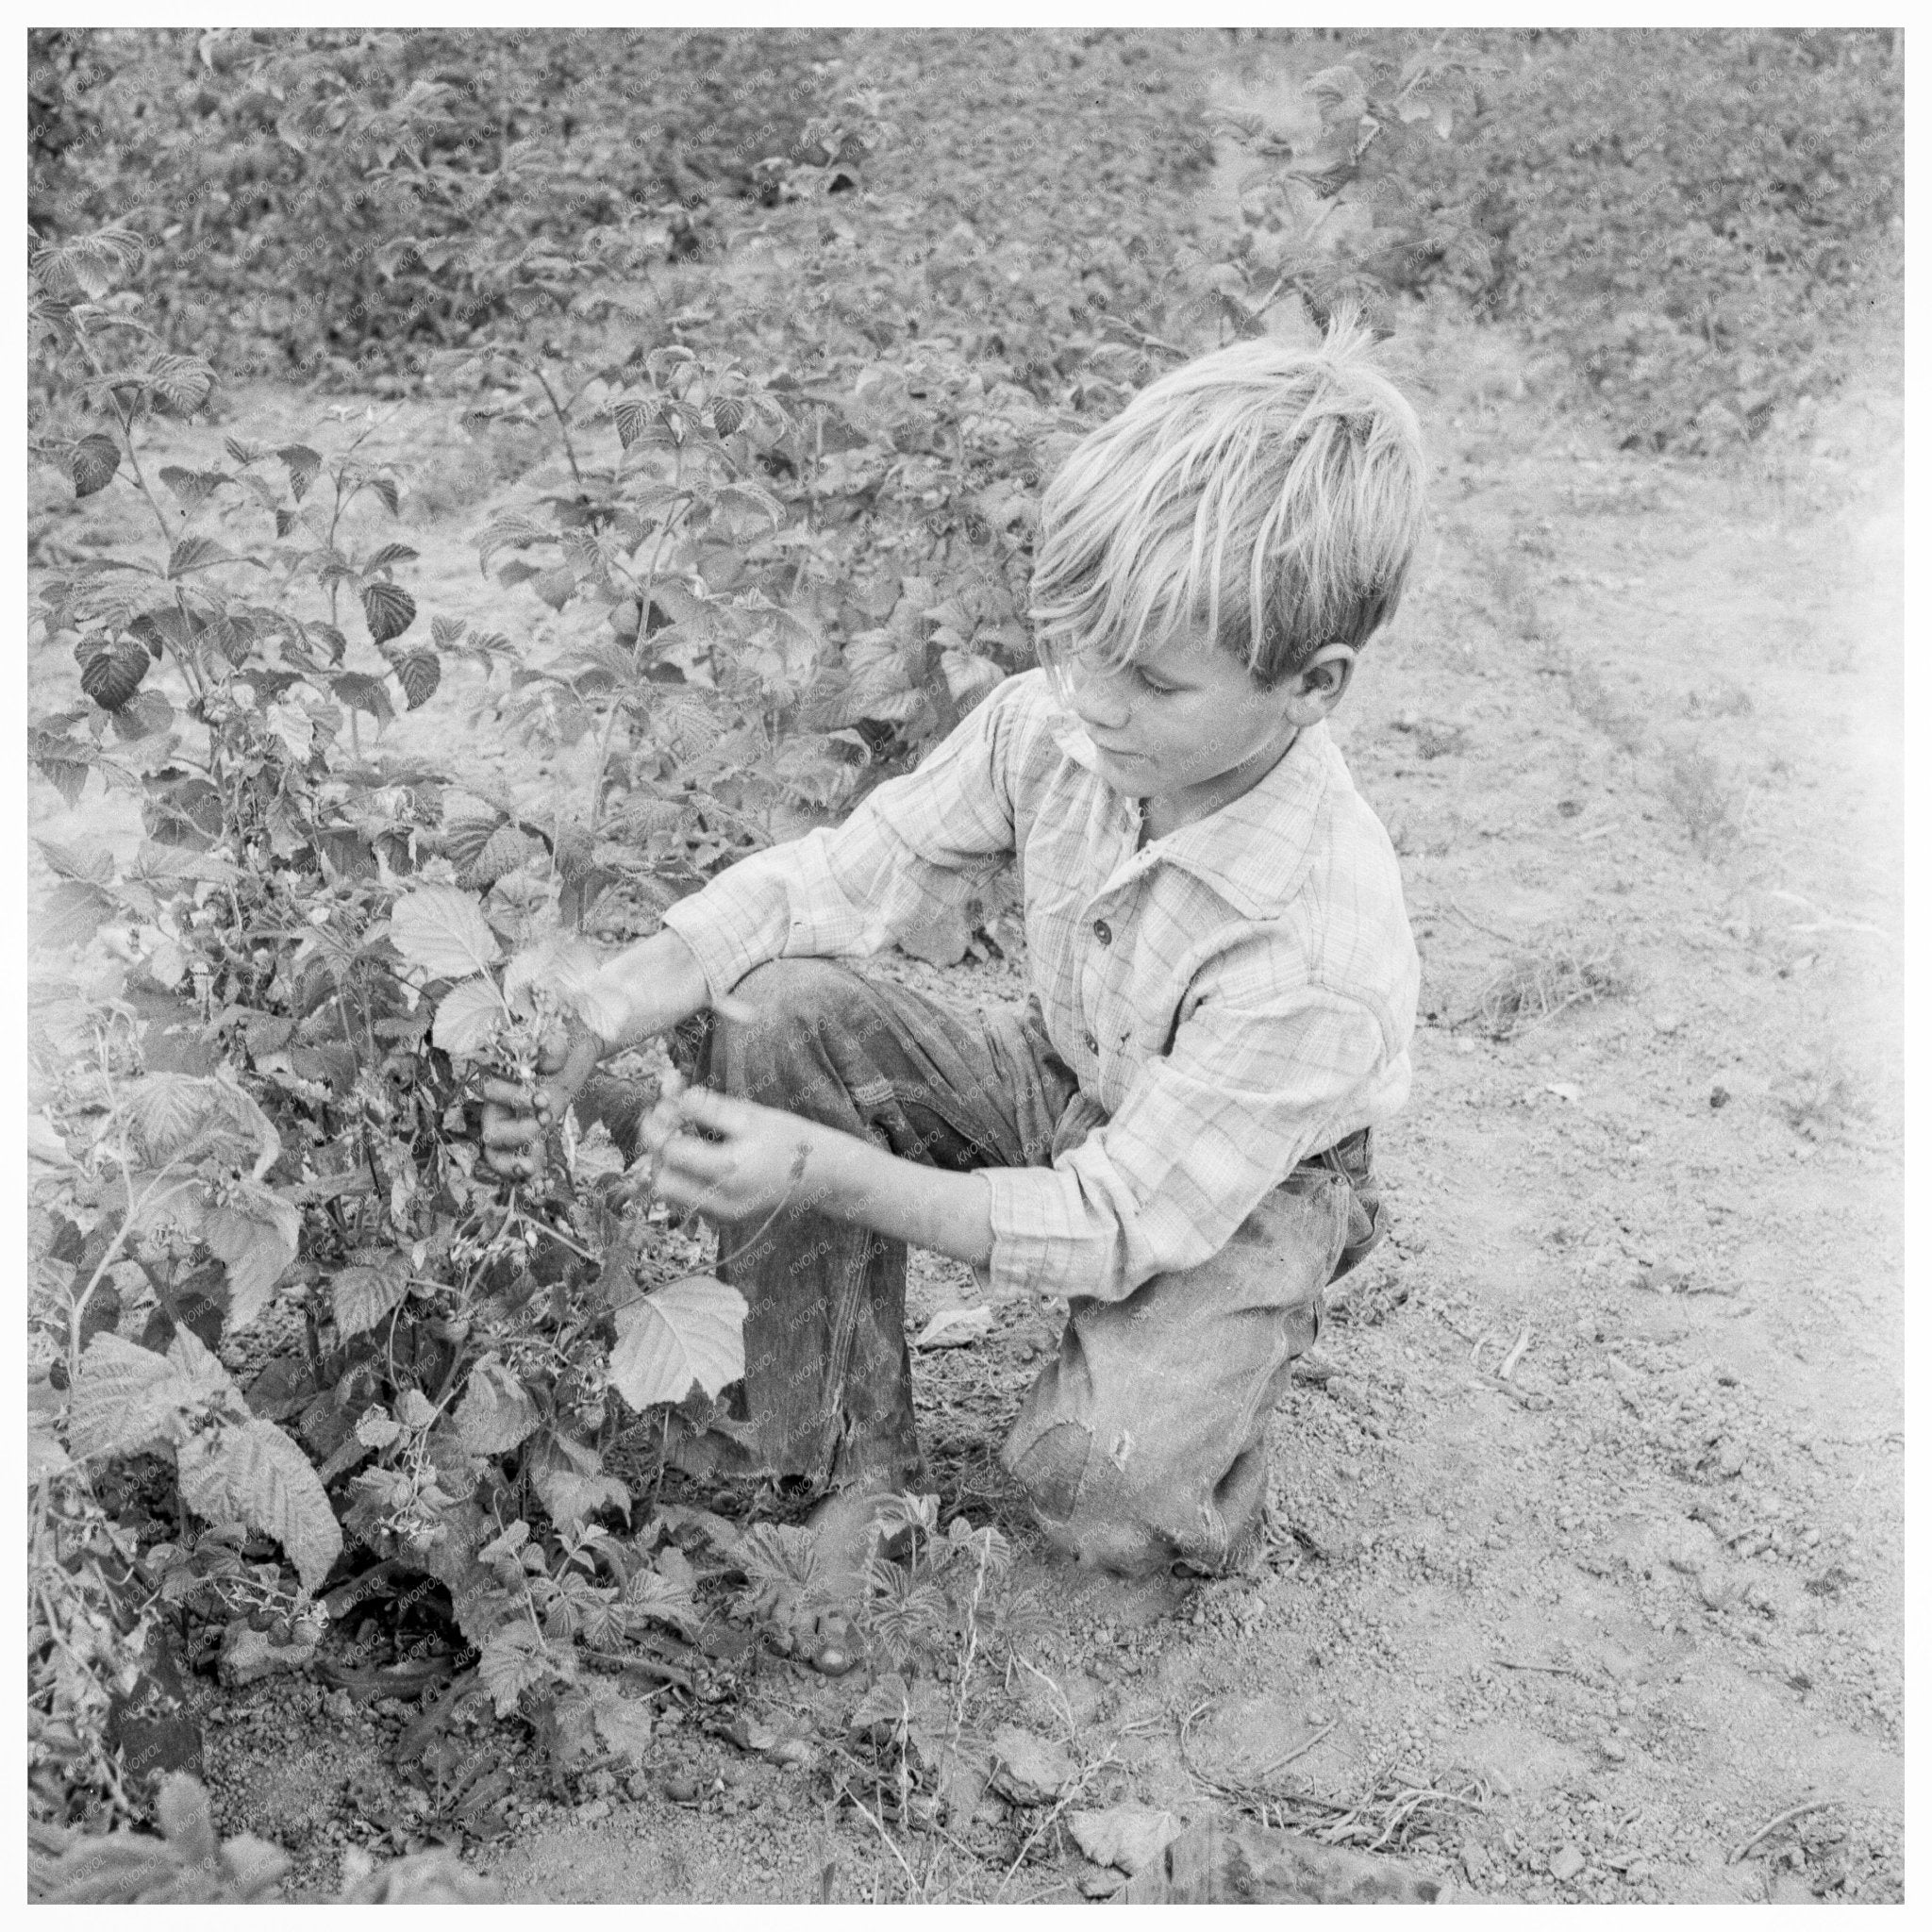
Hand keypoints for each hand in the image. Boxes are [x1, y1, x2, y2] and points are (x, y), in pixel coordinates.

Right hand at [479, 1020, 605, 1182]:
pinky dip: (528, 1176)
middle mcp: (500, 1104)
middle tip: (544, 1123)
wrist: (575, 1052)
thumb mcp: (560, 1043)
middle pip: (492, 1130)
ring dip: (510, 1164)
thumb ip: (553, 1048)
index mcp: (500, 1077)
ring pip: (496, 1152)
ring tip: (529, 1169)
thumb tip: (551, 1048)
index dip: (512, 1097)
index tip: (542, 1098)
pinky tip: (541, 1187)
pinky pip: (519, 1161)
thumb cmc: (561, 1044)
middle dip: (517, 1133)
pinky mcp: (528, 1136)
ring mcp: (512, 1123)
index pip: (489, 1091)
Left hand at [633, 1080, 822, 1226]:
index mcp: (729, 1169)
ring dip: (667, 1164)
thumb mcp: (750, 1114)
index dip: (656, 1127)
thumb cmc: (789, 1136)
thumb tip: (668, 1097)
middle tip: (665, 1123)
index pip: (671, 1151)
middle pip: (662, 1180)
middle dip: (656, 1150)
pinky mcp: (724, 1219)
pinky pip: (688, 1201)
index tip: (656, 1106)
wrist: (822, 1173)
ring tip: (680, 1137)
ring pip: (671, 1195)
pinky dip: (683, 1178)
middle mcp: (721, 1200)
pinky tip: (696, 1155)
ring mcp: (722, 1215)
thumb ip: (706, 1106)